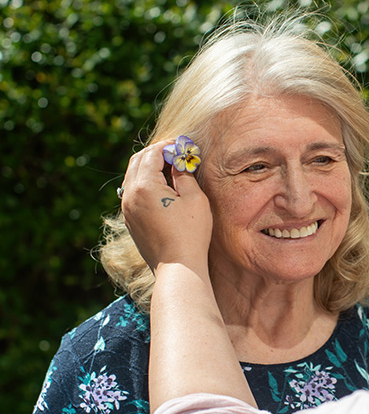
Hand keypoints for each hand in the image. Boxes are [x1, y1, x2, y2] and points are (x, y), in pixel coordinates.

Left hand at [120, 141, 212, 272]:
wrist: (178, 267)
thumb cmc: (190, 233)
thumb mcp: (195, 198)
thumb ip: (184, 174)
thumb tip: (179, 163)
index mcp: (144, 186)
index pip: (152, 154)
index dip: (168, 146)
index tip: (182, 146)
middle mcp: (129, 195)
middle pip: (137, 161)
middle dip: (156, 154)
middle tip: (175, 154)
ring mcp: (127, 209)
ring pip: (133, 177)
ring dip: (150, 169)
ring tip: (171, 170)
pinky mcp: (130, 220)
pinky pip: (133, 192)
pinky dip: (146, 184)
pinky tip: (164, 189)